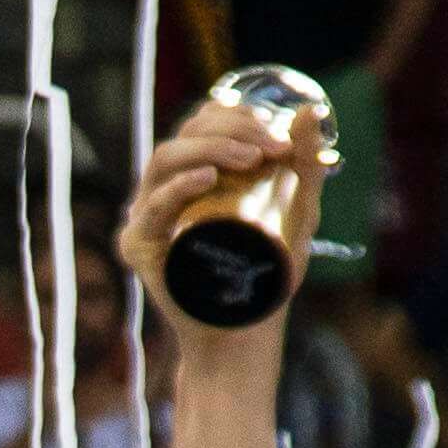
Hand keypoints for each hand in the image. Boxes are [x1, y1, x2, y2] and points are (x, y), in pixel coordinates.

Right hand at [116, 84, 327, 346]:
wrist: (243, 336)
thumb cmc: (266, 278)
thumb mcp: (297, 214)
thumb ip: (306, 166)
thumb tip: (309, 111)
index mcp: (193, 174)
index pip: (204, 123)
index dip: (238, 115)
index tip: (279, 136)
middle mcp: (164, 189)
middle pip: (186, 134)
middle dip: (232, 129)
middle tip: (272, 148)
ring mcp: (147, 216)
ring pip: (166, 158)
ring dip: (210, 149)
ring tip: (250, 160)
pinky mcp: (139, 246)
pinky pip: (152, 206)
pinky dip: (178, 187)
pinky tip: (207, 179)